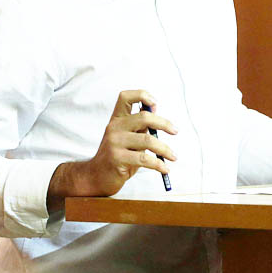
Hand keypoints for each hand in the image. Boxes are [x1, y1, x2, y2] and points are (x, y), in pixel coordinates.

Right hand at [48, 90, 176, 206]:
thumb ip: (139, 128)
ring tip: (173, 156)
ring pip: (147, 140)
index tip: (156, 104)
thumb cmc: (117, 156)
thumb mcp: (127, 139)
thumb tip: (158, 117)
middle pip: (144, 117)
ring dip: (165, 149)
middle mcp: (114, 127)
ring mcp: (114, 142)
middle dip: (164, 123)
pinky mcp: (117, 158)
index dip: (142, 96)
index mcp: (116, 119)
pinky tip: (165, 169)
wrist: (96, 177)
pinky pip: (144, 159)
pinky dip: (159, 164)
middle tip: (175, 131)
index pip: (125, 97)